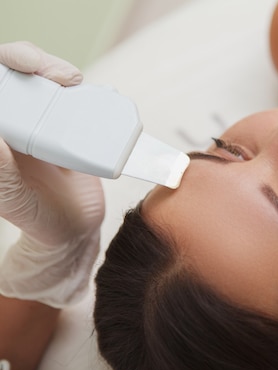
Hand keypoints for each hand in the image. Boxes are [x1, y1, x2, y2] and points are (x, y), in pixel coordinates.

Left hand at [0, 42, 103, 307]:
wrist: (76, 229)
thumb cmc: (37, 217)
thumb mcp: (12, 197)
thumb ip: (1, 170)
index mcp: (0, 132)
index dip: (5, 65)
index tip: (25, 70)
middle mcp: (16, 120)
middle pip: (17, 70)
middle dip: (34, 60)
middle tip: (62, 77)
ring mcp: (45, 119)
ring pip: (45, 76)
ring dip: (58, 69)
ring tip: (76, 83)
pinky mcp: (74, 124)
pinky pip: (78, 96)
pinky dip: (88, 89)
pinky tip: (95, 94)